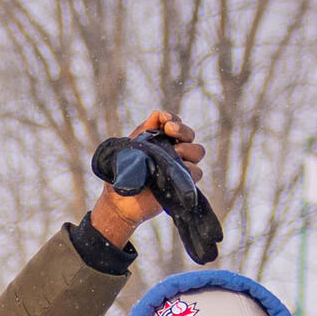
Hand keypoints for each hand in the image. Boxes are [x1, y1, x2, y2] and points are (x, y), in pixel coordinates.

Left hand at [85, 111, 205, 250]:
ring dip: (188, 148)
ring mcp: (180, 166)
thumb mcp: (130, 148)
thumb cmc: (122, 174)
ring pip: (198, 151)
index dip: (173, 118)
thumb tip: (156, 114)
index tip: (164, 118)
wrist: (119, 202)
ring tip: (174, 152)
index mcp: (162, 140)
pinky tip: (177, 167)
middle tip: (170, 129)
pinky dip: (189, 168)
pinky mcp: (183, 183)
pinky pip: (196, 172)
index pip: (175, 123)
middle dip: (182, 129)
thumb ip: (144, 131)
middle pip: (189, 135)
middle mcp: (174, 151)